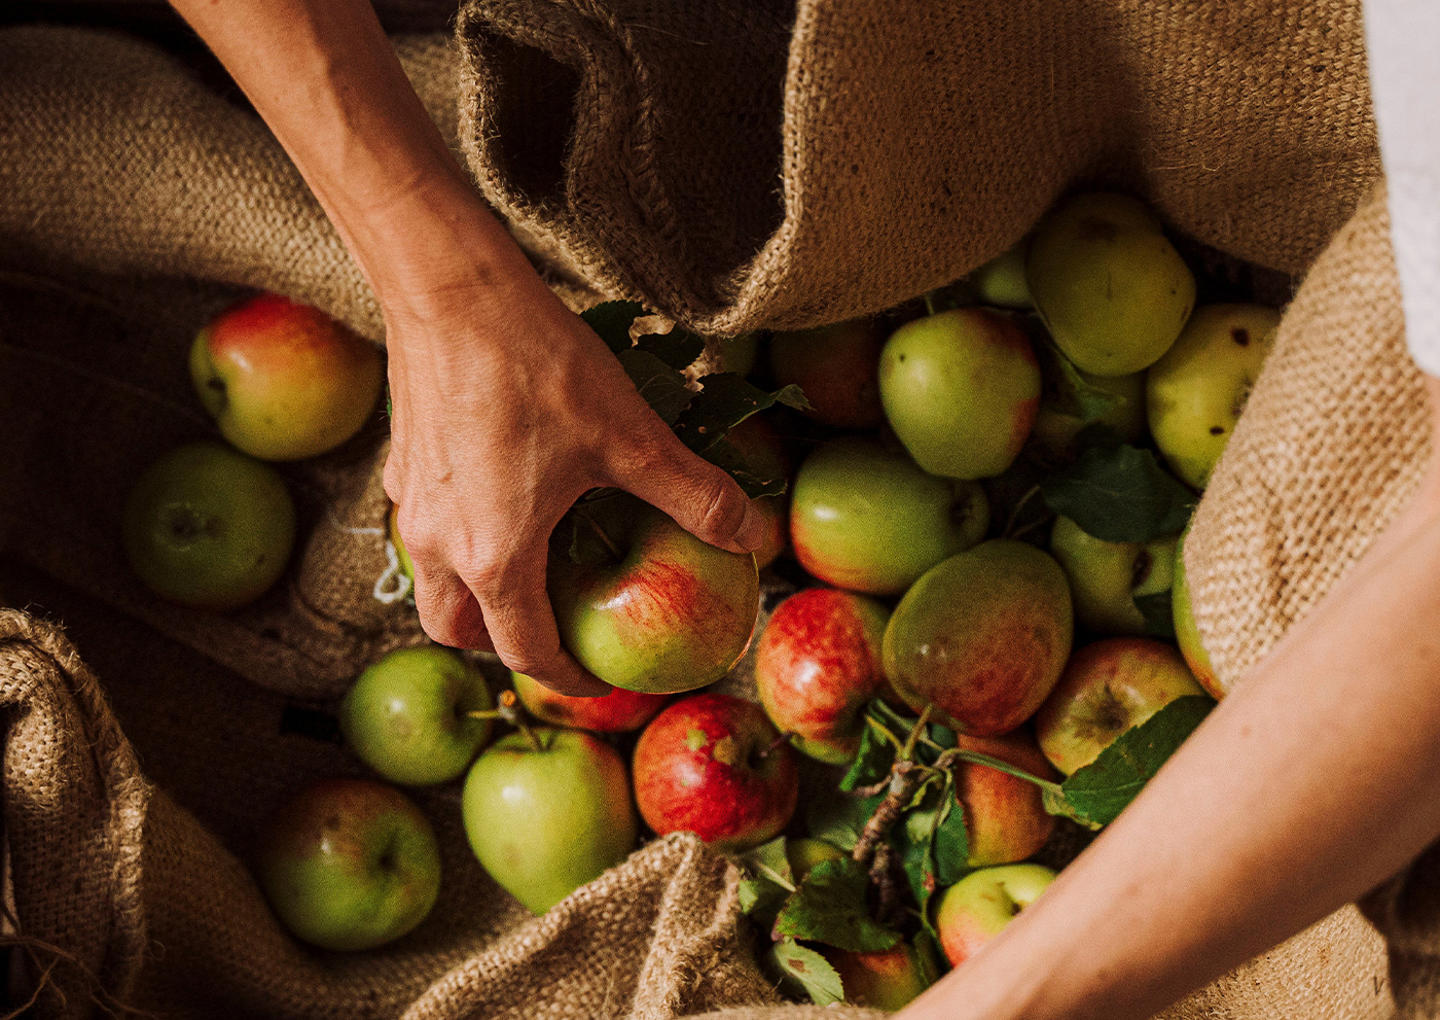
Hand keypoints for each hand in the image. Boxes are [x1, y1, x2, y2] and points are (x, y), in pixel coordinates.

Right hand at [161, 0, 765, 695]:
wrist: (451, 289)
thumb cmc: (537, 366)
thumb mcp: (630, 437)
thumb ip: (693, 494)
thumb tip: (753, 533)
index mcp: (495, 556)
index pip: (525, 649)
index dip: (567, 675)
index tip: (598, 677)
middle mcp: (439, 545)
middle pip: (459, 631)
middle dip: (505, 647)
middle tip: (556, 634)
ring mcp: (411, 506)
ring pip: (433, 586)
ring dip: (475, 601)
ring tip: (528, 578)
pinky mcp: (401, 466)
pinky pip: (425, 536)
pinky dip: (459, 549)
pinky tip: (500, 506)